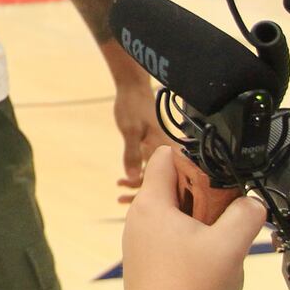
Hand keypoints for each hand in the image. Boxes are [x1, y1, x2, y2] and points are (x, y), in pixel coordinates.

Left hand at [113, 79, 165, 202]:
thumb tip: (132, 178)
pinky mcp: (156, 148)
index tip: (127, 200)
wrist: (133, 89)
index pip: (164, 180)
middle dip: (142, 194)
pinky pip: (151, 168)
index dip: (147, 193)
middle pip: (162, 182)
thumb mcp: (130, 130)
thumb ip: (131, 154)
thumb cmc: (133, 106)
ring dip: (138, 185)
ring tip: (119, 189)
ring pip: (155, 176)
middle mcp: (170, 152)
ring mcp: (163, 150)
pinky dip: (138, 175)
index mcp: (169, 148)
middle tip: (120, 201)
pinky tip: (123, 179)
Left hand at [121, 148, 266, 289]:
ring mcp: (140, 241)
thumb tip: (253, 203)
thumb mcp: (230, 246)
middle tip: (227, 216)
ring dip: (201, 221)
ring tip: (220, 242)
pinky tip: (208, 263)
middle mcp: (139, 218)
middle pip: (174, 186)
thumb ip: (247, 215)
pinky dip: (191, 241)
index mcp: (152, 203)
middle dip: (205, 195)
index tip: (220, 180)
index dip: (196, 159)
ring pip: (175, 214)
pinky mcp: (146, 261)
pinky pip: (170, 237)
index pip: (166, 157)